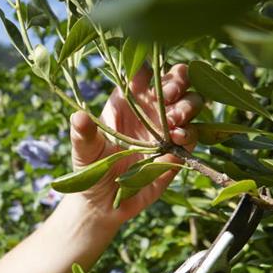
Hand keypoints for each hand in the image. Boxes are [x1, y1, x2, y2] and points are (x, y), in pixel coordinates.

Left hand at [69, 64, 203, 222]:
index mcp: (126, 100)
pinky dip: (190, 133)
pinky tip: (177, 139)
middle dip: (178, 81)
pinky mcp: (178, 150)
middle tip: (169, 95)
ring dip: (188, 105)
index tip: (148, 79)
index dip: (150, 69)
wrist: (104, 204)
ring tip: (174, 119)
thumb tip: (78, 116)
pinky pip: (193, 134)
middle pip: (177, 79)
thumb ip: (83, 133)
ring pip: (192, 102)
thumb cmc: (89, 170)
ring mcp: (167, 128)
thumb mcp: (84, 151)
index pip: (144, 72)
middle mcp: (150, 109)